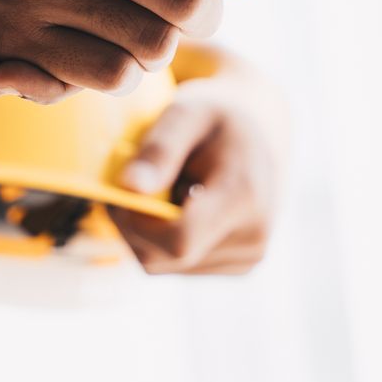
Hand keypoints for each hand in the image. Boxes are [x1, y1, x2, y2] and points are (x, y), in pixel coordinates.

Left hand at [107, 58, 287, 275]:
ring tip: (160, 190)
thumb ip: (159, 150)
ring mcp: (248, 258)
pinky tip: (178, 208)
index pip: (178, 240)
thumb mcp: (188, 114)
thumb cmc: (217, 119)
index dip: (136, 222)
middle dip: (132, 224)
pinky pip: (177, 268)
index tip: (122, 189)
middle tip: (129, 183)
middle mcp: (253, 237)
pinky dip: (162, 242)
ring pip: (163, 266)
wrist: (259, 134)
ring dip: (144, 233)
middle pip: (163, 258)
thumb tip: (129, 188)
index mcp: (245, 196)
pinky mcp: (238, 267)